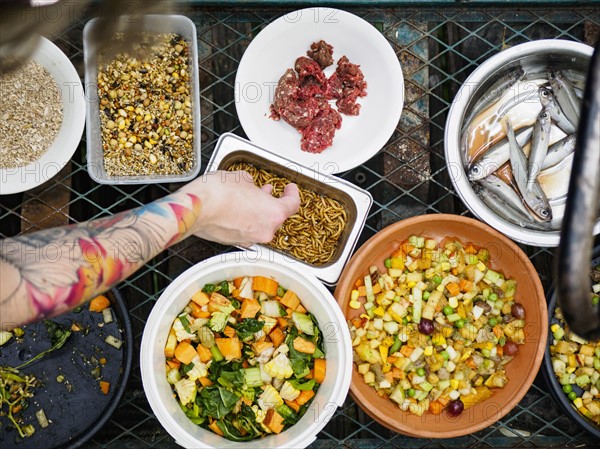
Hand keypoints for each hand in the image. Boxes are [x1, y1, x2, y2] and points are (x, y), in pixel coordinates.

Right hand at [181, 170, 299, 245]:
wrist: (195, 210)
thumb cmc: (218, 193)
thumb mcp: (241, 178)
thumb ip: (252, 184)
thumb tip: (250, 186)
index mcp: (273, 214)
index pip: (292, 205)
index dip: (292, 194)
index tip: (290, 188)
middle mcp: (265, 230)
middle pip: (276, 217)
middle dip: (272, 202)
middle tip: (267, 191)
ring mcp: (250, 239)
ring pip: (261, 224)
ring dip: (258, 212)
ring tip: (249, 198)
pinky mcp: (235, 242)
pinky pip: (247, 230)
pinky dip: (246, 220)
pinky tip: (237, 209)